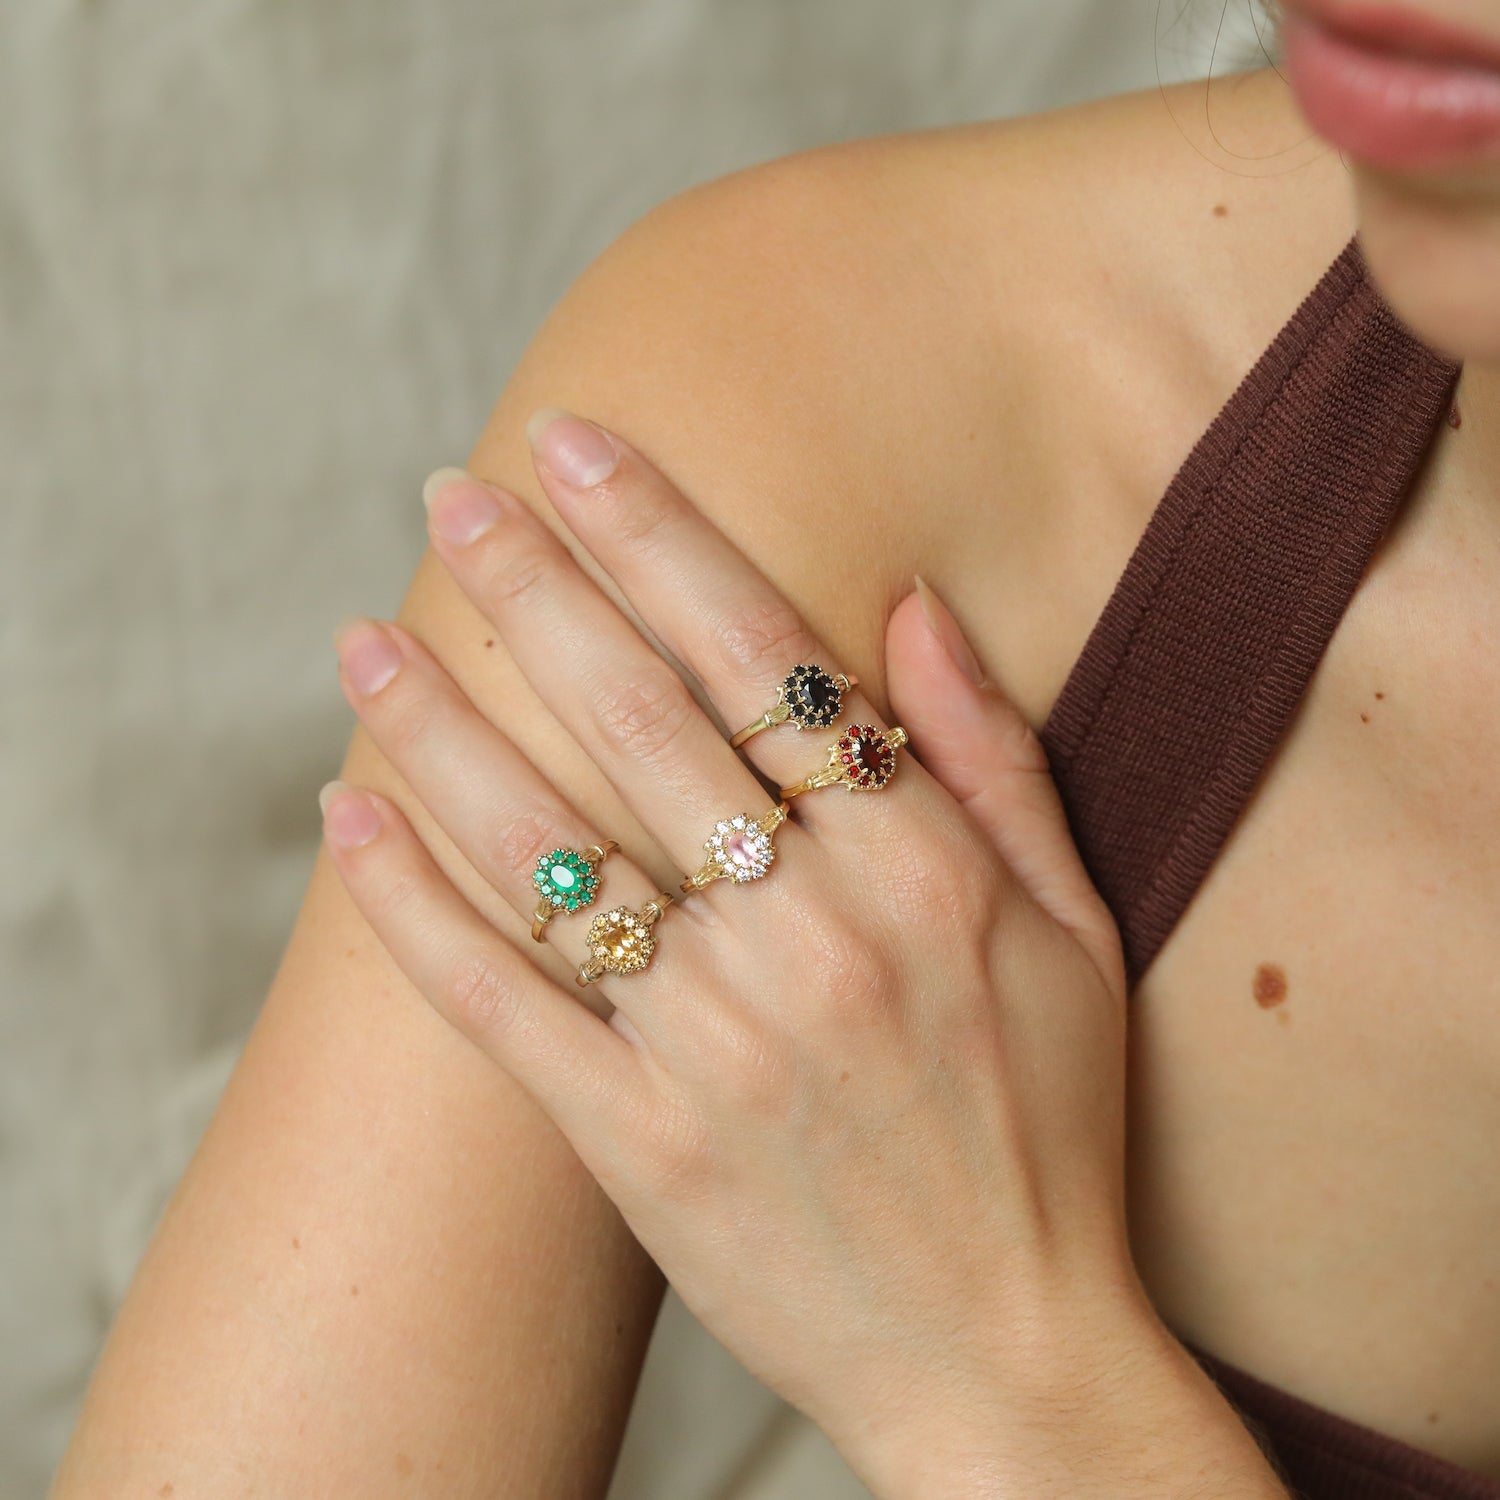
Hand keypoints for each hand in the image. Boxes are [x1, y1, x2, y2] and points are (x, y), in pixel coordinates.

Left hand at [318, 412, 1248, 1494]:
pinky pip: (502, 1009)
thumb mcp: (1077, 933)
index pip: (768, 660)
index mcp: (922, 872)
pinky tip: (347, 815)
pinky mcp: (640, 1145)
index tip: (580, 448)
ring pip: (547, 849)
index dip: (665, 538)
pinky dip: (413, 908)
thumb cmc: (1051, 1132)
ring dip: (444, 727)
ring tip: (365, 633)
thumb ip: (998, 762)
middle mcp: (813, 939)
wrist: (1010, 1358)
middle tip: (454, 493)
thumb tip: (910, 606)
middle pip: (640, 722)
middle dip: (535, 589)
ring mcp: (716, 1045)